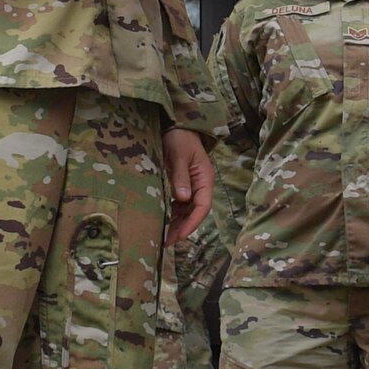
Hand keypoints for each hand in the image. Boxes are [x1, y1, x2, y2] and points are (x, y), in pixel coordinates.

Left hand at [163, 128, 212, 243]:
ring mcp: (192, 186)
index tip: (180, 234)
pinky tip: (163, 222)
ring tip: (165, 237)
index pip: (203, 205)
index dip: (193, 222)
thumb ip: (180, 177)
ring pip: (187, 210)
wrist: (176, 126)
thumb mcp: (179, 156)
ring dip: (178, 223)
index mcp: (204, 179)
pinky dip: (173, 214)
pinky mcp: (182, 185)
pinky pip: (179, 204)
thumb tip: (183, 198)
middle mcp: (200, 185)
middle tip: (169, 242)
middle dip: (184, 227)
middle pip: (195, 211)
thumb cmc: (179, 139)